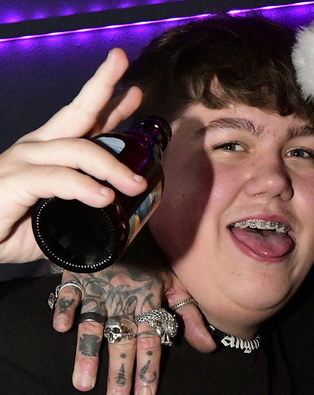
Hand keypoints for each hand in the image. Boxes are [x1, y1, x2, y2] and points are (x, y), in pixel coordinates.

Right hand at [0, 48, 144, 263]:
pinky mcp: (14, 182)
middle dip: (103, 90)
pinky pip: (54, 178)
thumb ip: (86, 210)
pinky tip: (103, 196)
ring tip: (136, 184)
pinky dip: (82, 186)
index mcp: (50, 153)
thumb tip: (123, 215)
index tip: (135, 93)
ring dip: (110, 165)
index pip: (83, 122)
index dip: (109, 106)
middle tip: (133, 82)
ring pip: (74, 149)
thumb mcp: (59, 217)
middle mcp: (36, 150)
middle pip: (75, 114)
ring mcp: (23, 162)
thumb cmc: (12, 228)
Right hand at [51, 233, 214, 394]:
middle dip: (120, 372)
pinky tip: (60, 329)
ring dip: (88, 353)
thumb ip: (189, 317)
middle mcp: (124, 300)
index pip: (150, 339)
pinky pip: (68, 292)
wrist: (124, 223)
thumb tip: (209, 348)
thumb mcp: (176, 284)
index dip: (148, 366)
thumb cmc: (152, 259)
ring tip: (84, 384)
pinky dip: (64, 308)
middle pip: (123, 340)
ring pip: (94, 324)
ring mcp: (99, 289)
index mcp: (148, 302)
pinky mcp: (76, 276)